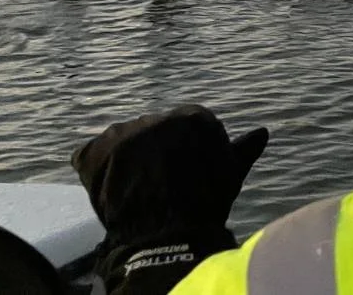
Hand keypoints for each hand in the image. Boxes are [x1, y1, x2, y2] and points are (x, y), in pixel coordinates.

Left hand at [73, 105, 267, 291]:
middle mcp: (156, 117)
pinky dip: (95, 169)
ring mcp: (122, 133)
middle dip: (153, 153)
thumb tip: (262, 132)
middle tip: (158, 186)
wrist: (168, 237)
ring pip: (122, 142)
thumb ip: (241, 150)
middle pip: (152, 133)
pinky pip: (90, 155)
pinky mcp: (93, 152)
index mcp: (192, 117)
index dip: (186, 153)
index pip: (185, 127)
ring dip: (125, 160)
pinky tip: (109, 190)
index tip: (185, 176)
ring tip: (133, 190)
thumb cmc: (206, 205)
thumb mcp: (230, 174)